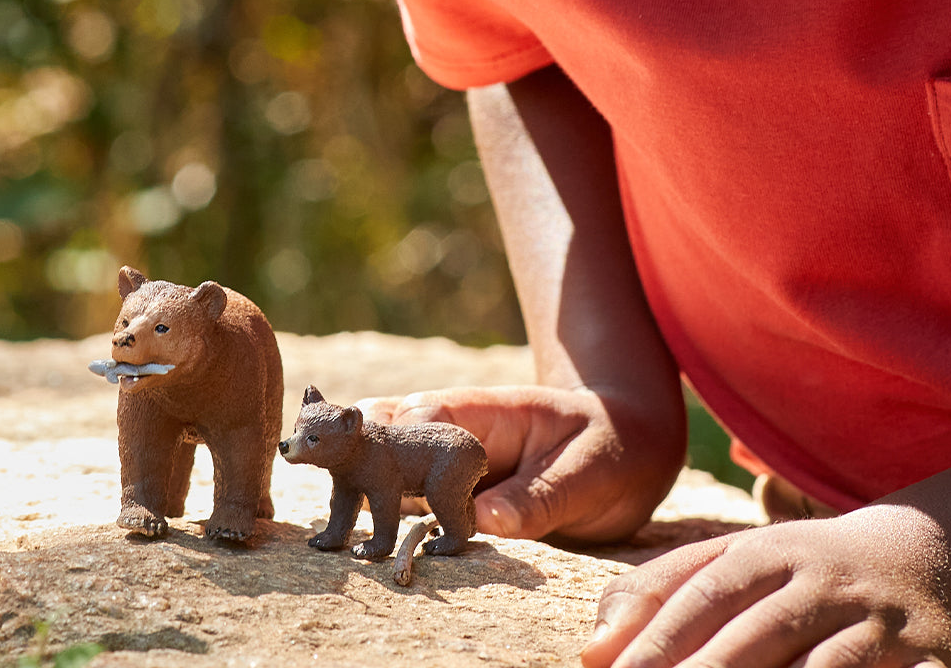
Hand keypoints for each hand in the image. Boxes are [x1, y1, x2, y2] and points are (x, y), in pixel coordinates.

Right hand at [355, 383, 684, 542]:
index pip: (427, 414)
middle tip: (319, 487)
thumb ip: (541, 495)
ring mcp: (449, 459)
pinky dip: (377, 513)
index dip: (398, 442)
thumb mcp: (591, 471)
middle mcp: (459, 429)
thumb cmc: (615, 448)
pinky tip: (347, 538)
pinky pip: (406, 498)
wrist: (630, 446)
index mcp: (490, 411)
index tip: (380, 479)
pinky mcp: (451, 491)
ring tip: (326, 524)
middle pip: (389, 430)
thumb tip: (485, 522)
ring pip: (386, 463)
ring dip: (356, 485)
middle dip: (352, 453)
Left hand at [582, 505, 950, 667]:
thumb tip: (592, 647)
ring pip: (823, 667)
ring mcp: (880, 622)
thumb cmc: (811, 569)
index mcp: (771, 550)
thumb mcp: (740, 558)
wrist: (938, 555)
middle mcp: (824, 580)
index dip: (660, 636)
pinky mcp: (935, 662)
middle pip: (758, 631)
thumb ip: (664, 590)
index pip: (706, 592)